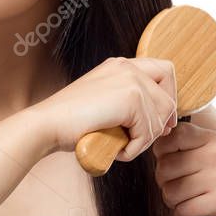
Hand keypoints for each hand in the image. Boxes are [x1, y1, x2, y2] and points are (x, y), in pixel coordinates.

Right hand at [32, 56, 177, 160]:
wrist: (47, 124)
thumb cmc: (70, 122)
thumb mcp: (104, 105)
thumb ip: (130, 105)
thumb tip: (165, 122)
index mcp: (121, 65)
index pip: (165, 71)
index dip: (169, 97)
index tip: (161, 122)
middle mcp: (128, 66)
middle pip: (168, 98)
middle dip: (160, 124)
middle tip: (141, 140)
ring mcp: (131, 80)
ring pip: (160, 118)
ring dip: (144, 141)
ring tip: (121, 147)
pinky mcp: (131, 98)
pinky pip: (148, 132)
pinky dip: (134, 149)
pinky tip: (116, 150)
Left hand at [152, 122, 215, 215]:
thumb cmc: (215, 184)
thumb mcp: (202, 157)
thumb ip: (179, 145)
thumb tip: (153, 139)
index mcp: (210, 138)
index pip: (168, 139)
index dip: (161, 156)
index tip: (173, 166)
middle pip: (164, 168)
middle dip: (165, 184)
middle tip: (181, 189)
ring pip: (171, 191)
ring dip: (174, 202)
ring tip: (189, 201)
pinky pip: (183, 210)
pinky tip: (194, 213)